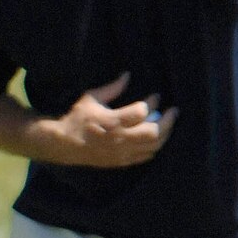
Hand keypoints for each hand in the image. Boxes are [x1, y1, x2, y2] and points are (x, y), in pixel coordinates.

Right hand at [45, 74, 175, 167]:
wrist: (64, 145)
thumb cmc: (77, 119)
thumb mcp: (91, 98)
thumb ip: (112, 88)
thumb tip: (127, 76)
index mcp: (112, 121)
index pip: (141, 112)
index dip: (151, 103)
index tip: (155, 96)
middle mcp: (119, 138)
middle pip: (153, 131)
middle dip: (167, 120)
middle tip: (172, 111)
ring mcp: (121, 152)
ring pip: (153, 146)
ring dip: (164, 134)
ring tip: (167, 125)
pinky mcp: (121, 161)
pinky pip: (145, 156)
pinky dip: (154, 147)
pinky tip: (156, 139)